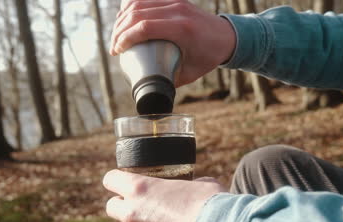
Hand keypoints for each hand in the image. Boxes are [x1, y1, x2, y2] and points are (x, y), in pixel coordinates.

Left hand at [103, 170, 225, 221]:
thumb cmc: (213, 205)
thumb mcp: (201, 183)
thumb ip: (187, 184)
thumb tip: (192, 186)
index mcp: (140, 189)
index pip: (110, 179)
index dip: (117, 179)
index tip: (125, 182)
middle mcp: (133, 214)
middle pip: (112, 207)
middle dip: (123, 206)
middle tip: (144, 206)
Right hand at [110, 0, 235, 86]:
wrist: (227, 36)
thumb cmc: (209, 56)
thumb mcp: (190, 74)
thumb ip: (169, 81)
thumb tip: (148, 91)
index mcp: (182, 29)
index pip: (144, 27)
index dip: (124, 38)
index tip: (117, 51)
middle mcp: (178, 11)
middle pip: (137, 14)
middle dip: (119, 31)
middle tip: (114, 48)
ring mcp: (176, 1)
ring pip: (138, 3)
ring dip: (122, 19)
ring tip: (116, 36)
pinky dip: (131, 7)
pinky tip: (124, 18)